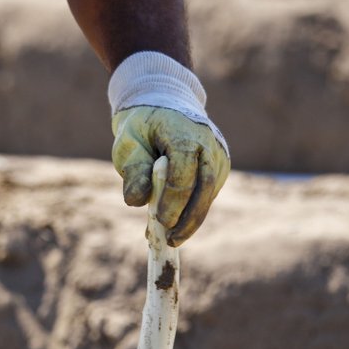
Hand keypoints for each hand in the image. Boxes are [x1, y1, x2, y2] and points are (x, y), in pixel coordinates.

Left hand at [112, 106, 229, 246]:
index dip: (172, 201)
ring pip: (209, 194)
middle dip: (188, 219)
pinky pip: (208, 194)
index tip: (160, 223)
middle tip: (171, 242)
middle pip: (204, 187)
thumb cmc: (143, 127)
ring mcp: (218, 156)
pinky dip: (193, 211)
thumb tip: (136, 201)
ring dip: (192, 220)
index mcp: (184, 133)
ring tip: (172, 240)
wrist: (166, 106)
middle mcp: (209, 144)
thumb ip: (133, 170)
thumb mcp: (129, 143)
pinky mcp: (220, 169)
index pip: (183, 173)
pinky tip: (175, 226)